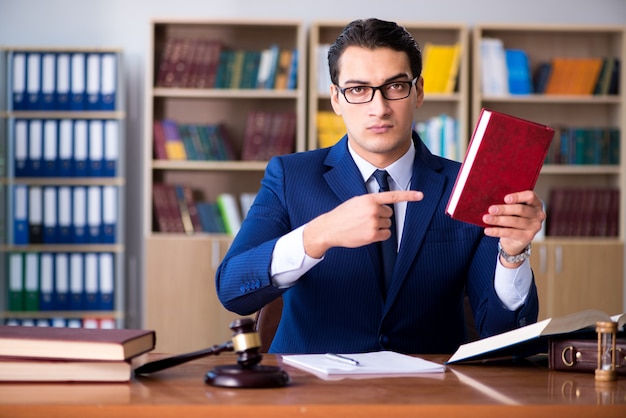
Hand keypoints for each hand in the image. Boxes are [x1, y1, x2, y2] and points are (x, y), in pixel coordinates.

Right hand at [303, 190, 422, 257]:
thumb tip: (385, 209)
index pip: (392, 196)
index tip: (420, 195)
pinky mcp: (372, 235)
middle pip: (390, 213)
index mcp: (369, 199)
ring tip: (363, 226)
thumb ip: (371, 202)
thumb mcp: (356, 202)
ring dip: (379, 225)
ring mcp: (373, 222)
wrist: (329, 228)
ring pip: (388, 224)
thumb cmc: (342, 215)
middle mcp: (373, 209)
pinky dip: (380, 235)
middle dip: (381, 216)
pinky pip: (386, 234)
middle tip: (366, 218)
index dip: (408, 196)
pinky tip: (367, 233)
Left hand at [482, 190, 545, 263]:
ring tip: (486, 218)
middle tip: (491, 209)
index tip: (505, 199)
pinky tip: (487, 231)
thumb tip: (493, 203)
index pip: (530, 196)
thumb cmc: (514, 218)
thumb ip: (509, 204)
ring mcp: (534, 227)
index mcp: (536, 203)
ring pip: (514, 221)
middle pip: (520, 209)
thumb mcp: (514, 209)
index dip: (518, 197)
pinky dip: (497, 231)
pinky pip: (510, 233)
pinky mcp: (527, 237)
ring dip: (498, 220)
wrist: (516, 239)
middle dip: (504, 209)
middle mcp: (538, 215)